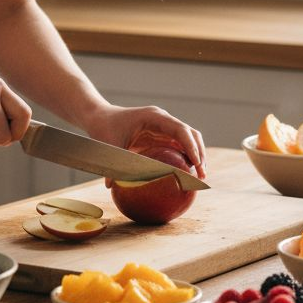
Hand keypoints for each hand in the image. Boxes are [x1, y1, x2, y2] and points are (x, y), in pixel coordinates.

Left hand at [84, 105, 206, 178]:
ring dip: (196, 156)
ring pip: (188, 139)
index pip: (180, 129)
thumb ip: (111, 164)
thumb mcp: (108, 145)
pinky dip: (186, 157)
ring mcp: (164, 127)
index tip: (196, 163)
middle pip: (190, 134)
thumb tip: (110, 186)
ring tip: (199, 176)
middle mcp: (163, 120)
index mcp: (154, 117)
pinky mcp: (161, 135)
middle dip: (199, 153)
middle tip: (202, 174)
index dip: (191, 146)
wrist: (100, 116)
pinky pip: (178, 145)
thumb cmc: (104, 127)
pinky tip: (186, 173)